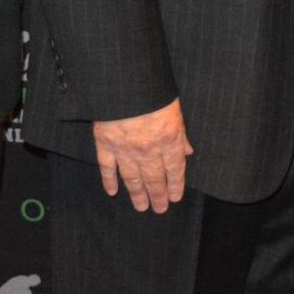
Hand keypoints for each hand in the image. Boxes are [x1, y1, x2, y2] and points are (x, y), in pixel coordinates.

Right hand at [91, 98, 192, 213]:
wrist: (125, 83)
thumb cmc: (153, 91)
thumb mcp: (175, 109)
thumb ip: (181, 133)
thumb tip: (188, 151)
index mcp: (169, 139)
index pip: (175, 169)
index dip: (175, 185)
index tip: (175, 197)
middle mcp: (148, 150)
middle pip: (154, 178)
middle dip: (158, 196)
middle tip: (160, 209)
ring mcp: (125, 149)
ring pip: (133, 178)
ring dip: (138, 194)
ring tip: (141, 207)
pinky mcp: (105, 144)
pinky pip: (107, 168)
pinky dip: (109, 181)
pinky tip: (113, 192)